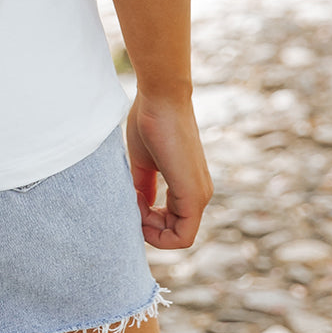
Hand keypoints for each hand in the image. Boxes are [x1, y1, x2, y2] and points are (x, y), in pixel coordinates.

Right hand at [126, 91, 212, 248]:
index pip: (174, 224)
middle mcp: (200, 194)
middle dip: (149, 227)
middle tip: (130, 203)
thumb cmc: (150, 120)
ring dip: (152, 229)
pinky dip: (158, 231)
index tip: (131, 202)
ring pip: (180, 236)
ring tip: (133, 200)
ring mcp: (200, 195)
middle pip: (176, 233)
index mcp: (189, 185)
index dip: (150, 222)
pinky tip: (139, 204)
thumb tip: (140, 205)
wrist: (162, 96)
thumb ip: (144, 186)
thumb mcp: (144, 161)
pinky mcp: (194, 195)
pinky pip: (182, 235)